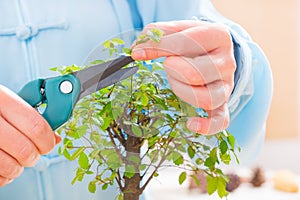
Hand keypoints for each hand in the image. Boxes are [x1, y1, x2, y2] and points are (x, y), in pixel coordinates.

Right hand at [0, 85, 60, 185]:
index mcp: (2, 100)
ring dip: (19, 167)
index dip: (47, 140)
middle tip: (33, 152)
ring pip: (10, 167)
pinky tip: (2, 163)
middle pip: (25, 150)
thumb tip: (54, 138)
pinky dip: (4, 176)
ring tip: (16, 158)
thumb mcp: (9, 102)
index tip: (49, 143)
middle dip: (35, 156)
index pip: (36, 127)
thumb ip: (31, 117)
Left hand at [131, 20, 235, 134]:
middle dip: (173, 70)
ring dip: (182, 91)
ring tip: (176, 82)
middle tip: (169, 65)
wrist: (214, 51)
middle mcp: (227, 62)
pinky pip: (220, 120)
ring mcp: (226, 85)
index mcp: (218, 36)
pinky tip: (190, 124)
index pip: (186, 42)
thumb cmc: (192, 41)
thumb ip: (156, 34)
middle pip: (196, 73)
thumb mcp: (177, 29)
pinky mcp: (223, 103)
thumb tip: (137, 50)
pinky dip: (206, 126)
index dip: (157, 48)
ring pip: (207, 98)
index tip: (137, 53)